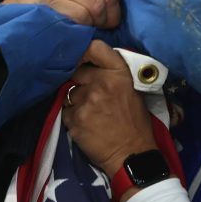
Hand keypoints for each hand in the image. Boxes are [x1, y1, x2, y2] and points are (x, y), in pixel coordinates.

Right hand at [3, 0, 119, 27]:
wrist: (18, 7)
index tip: (112, 7)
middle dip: (111, 12)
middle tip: (108, 21)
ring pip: (97, 6)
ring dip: (100, 21)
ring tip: (96, 24)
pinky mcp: (51, 1)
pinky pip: (83, 16)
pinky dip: (86, 25)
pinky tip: (82, 27)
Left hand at [61, 40, 157, 176]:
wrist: (132, 154)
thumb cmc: (135, 123)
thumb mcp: (132, 91)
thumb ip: (113, 75)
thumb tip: (91, 64)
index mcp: (119, 74)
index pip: (94, 47)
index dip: (84, 51)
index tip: (83, 59)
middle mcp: (101, 83)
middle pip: (77, 71)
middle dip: (80, 82)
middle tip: (90, 95)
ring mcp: (86, 101)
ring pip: (69, 93)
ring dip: (76, 102)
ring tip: (91, 114)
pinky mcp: (75, 119)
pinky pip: (65, 111)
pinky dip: (73, 117)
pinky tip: (86, 125)